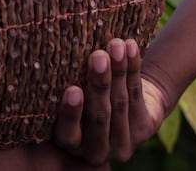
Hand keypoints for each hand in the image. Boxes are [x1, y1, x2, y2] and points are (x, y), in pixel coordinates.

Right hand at [52, 39, 168, 165]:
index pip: (69, 131)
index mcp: (71, 144)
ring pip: (120, 102)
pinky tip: (130, 48)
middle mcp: (96, 151)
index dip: (71, 112)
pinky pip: (137, 94)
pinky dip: (134, 68)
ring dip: (119, 70)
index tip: (73, 90)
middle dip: (99, 84)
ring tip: (116, 45)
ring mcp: (123, 143)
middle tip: (98, 56)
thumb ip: (65, 91)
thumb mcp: (70, 102)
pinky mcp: (145, 129)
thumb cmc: (81, 98)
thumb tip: (50, 60)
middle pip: (99, 115)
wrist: (119, 107)